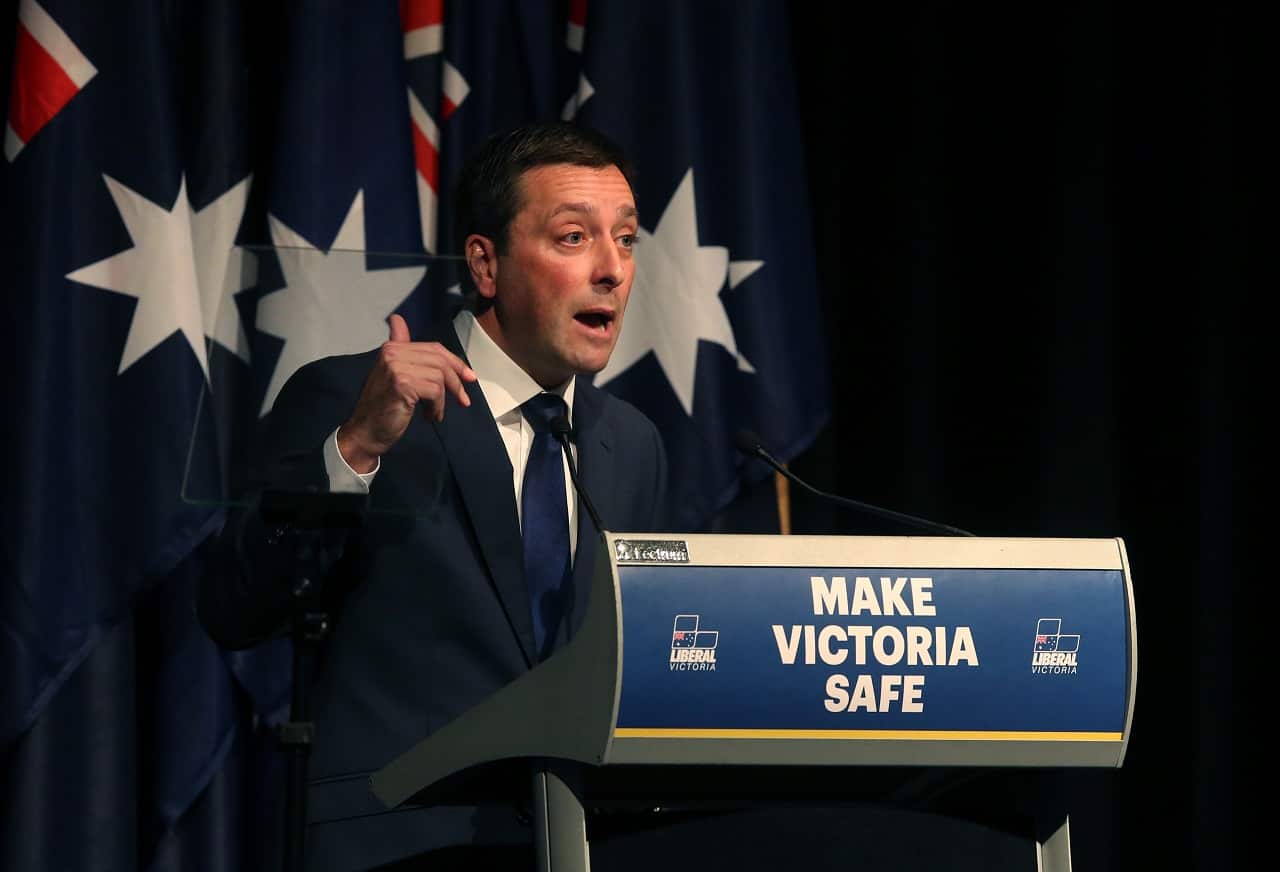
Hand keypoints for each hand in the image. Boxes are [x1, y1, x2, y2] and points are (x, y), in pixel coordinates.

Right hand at [337, 314, 476, 471]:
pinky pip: (435, 391)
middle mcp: (392, 352)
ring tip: (435, 413)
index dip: (455, 362)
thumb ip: (402, 351)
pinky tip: (430, 417)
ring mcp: (396, 367)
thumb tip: (397, 319)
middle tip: (463, 400)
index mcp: (392, 347)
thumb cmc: (382, 407)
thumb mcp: (394, 374)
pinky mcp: (403, 384)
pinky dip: (437, 407)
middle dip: (456, 380)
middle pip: (440, 360)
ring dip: (444, 399)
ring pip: (440, 376)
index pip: (433, 348)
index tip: (469, 376)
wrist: (365, 432)